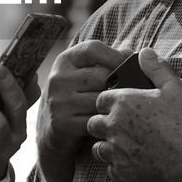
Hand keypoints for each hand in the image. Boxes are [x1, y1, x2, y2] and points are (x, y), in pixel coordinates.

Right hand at [34, 40, 122, 162]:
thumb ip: (105, 62)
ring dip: (109, 107)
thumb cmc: (76, 99)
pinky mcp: (61, 123)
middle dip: (114, 87)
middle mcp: (58, 78)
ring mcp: (58, 101)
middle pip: (100, 75)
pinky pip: (94, 120)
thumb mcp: (84, 75)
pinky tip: (104, 124)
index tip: (127, 66)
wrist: (51, 132)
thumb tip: (131, 54)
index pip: (93, 49)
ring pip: (99, 99)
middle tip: (120, 97)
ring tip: (112, 111)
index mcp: (65, 61)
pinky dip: (103, 123)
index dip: (114, 55)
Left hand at [86, 48, 181, 181]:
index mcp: (123, 102)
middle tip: (121, 126)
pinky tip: (132, 162)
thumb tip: (145, 53)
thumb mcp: (175, 86)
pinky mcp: (122, 172)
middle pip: (93, 123)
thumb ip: (156, 68)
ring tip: (124, 145)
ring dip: (107, 145)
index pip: (101, 99)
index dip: (109, 102)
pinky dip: (118, 166)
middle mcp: (114, 125)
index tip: (121, 106)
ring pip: (98, 148)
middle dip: (103, 123)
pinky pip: (110, 169)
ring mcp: (116, 151)